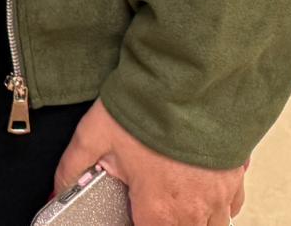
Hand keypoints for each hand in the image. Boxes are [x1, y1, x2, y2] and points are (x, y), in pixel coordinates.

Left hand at [54, 102, 245, 225]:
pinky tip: (201, 191)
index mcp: (158, 209)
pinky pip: (231, 207)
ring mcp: (218, 195)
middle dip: (166, 224)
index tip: (133, 215)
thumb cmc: (147, 107)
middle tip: (151, 208)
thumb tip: (56, 189)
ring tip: (174, 205)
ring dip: (194, 221)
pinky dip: (217, 206)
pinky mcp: (235, 176)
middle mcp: (193, 210)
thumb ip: (72, 168)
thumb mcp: (95, 135)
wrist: (192, 80)